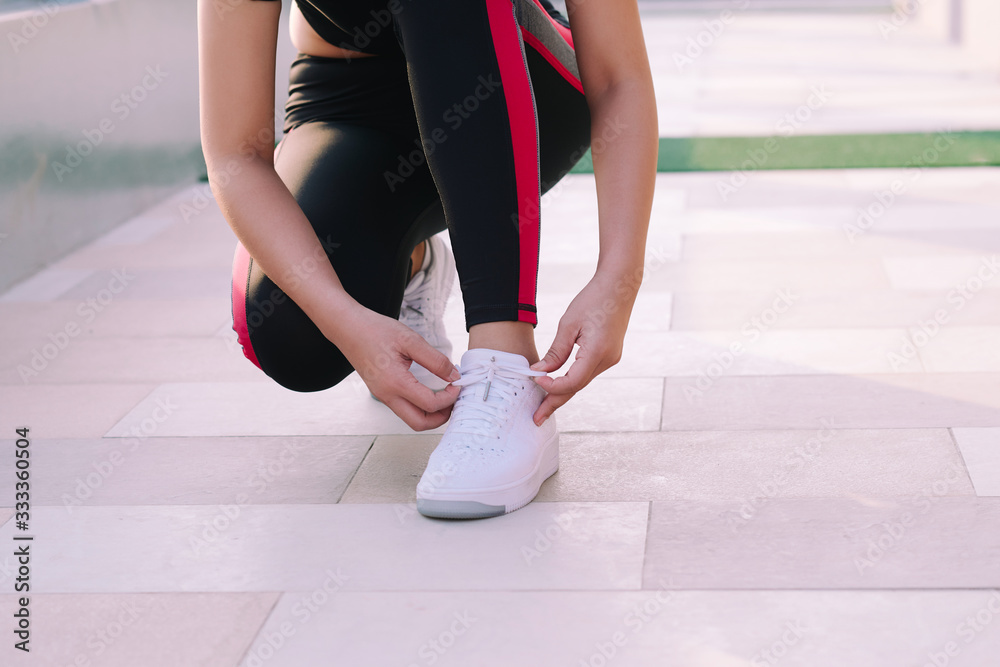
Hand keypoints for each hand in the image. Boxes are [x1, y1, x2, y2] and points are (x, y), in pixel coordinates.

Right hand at [334, 305, 460, 430]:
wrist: (348, 328)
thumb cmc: (375, 330)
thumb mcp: (410, 340)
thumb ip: (434, 360)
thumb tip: (453, 376)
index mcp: (395, 382)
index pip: (429, 404)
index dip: (450, 397)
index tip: (458, 384)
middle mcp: (387, 395)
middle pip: (419, 423)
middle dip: (441, 417)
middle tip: (454, 400)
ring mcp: (383, 396)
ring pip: (412, 419)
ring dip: (431, 414)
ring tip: (445, 396)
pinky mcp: (382, 393)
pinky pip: (404, 408)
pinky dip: (421, 406)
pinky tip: (430, 391)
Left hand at [529, 270, 638, 424]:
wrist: (619, 286)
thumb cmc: (593, 299)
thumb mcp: (569, 324)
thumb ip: (556, 351)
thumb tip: (540, 371)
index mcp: (597, 352)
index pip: (571, 382)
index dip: (551, 386)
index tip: (534, 380)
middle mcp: (607, 360)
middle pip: (576, 388)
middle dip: (554, 403)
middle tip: (536, 418)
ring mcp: (610, 359)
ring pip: (581, 382)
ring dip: (562, 392)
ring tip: (542, 406)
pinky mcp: (609, 355)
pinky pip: (586, 373)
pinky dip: (571, 380)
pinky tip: (557, 385)